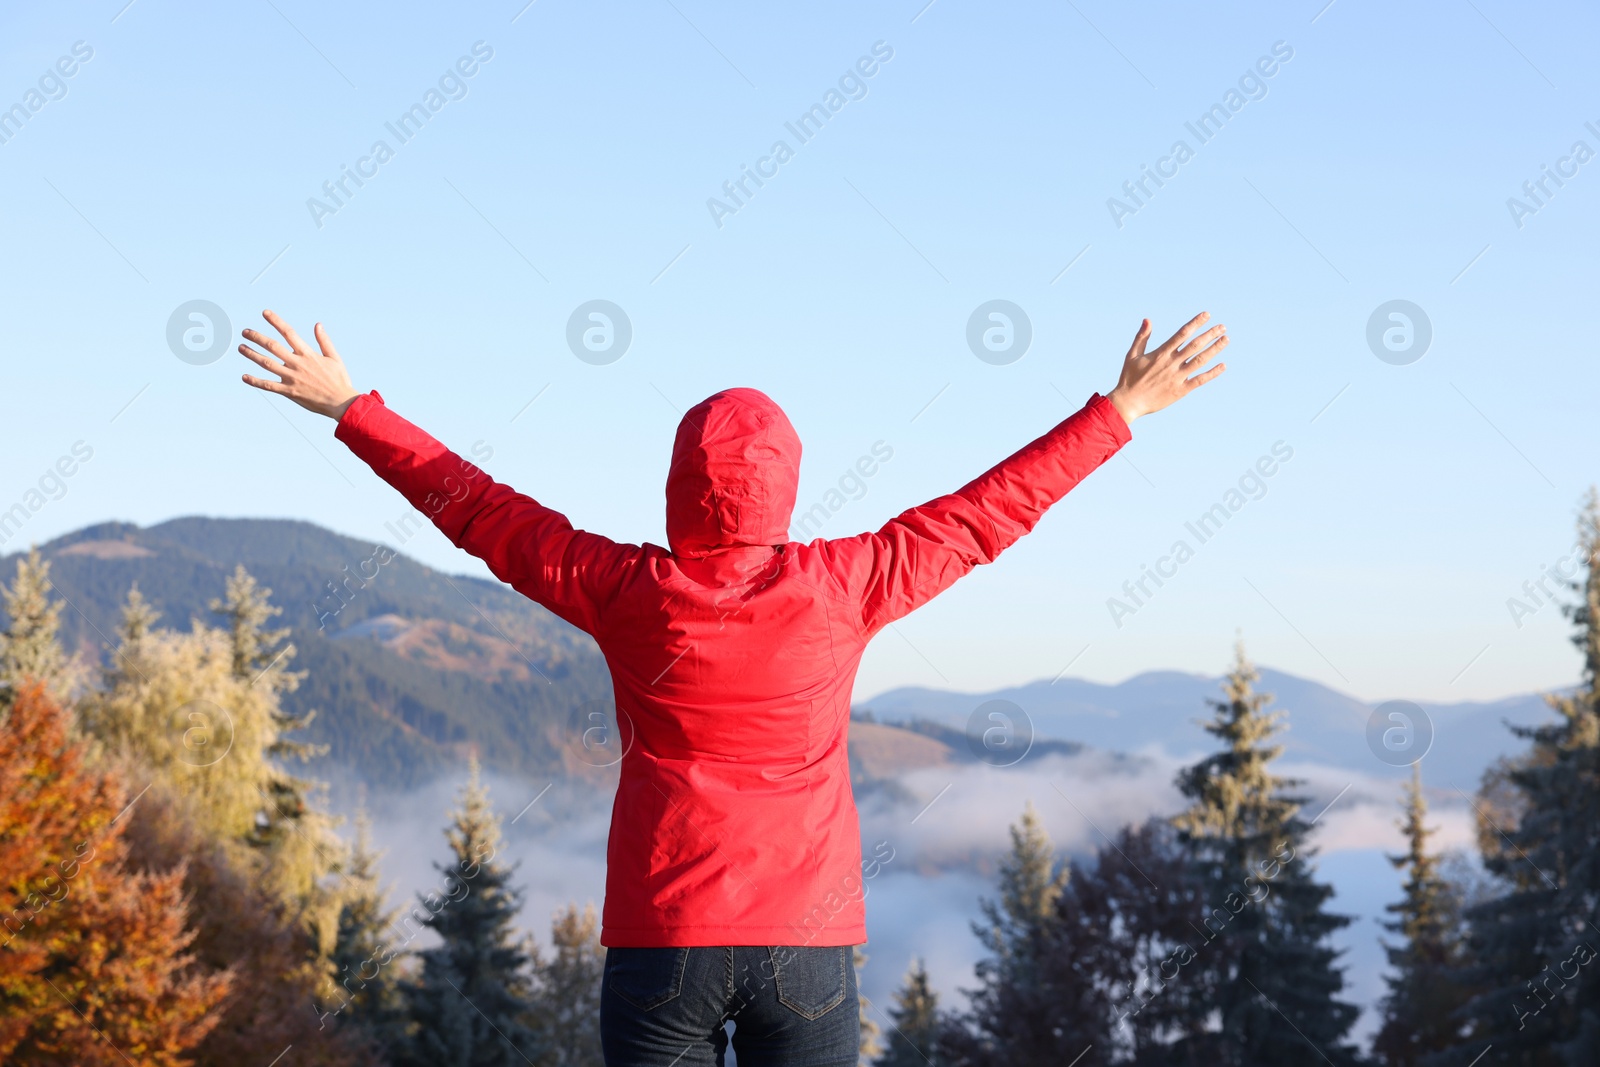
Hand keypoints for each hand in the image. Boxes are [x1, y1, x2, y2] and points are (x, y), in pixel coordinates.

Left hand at [238, 310, 360, 420]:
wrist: (341, 403)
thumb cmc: (339, 380)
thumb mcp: (334, 358)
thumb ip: (324, 341)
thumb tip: (317, 325)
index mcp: (308, 354)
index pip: (288, 333)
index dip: (276, 321)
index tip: (265, 313)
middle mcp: (297, 364)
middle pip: (273, 347)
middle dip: (257, 337)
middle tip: (245, 332)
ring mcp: (292, 378)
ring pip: (267, 364)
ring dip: (252, 354)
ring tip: (241, 348)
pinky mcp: (289, 392)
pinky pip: (268, 385)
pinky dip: (255, 381)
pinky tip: (244, 377)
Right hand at [1107, 312, 1227, 424]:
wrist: (1129, 402)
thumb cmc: (1129, 378)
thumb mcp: (1132, 355)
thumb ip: (1142, 337)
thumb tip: (1147, 320)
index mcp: (1161, 353)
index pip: (1182, 334)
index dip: (1196, 323)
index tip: (1207, 315)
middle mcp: (1171, 363)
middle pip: (1195, 345)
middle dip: (1210, 334)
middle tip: (1222, 327)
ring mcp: (1177, 377)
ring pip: (1200, 360)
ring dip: (1214, 349)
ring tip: (1226, 339)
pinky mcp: (1180, 390)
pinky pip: (1199, 380)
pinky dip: (1212, 373)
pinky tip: (1223, 365)